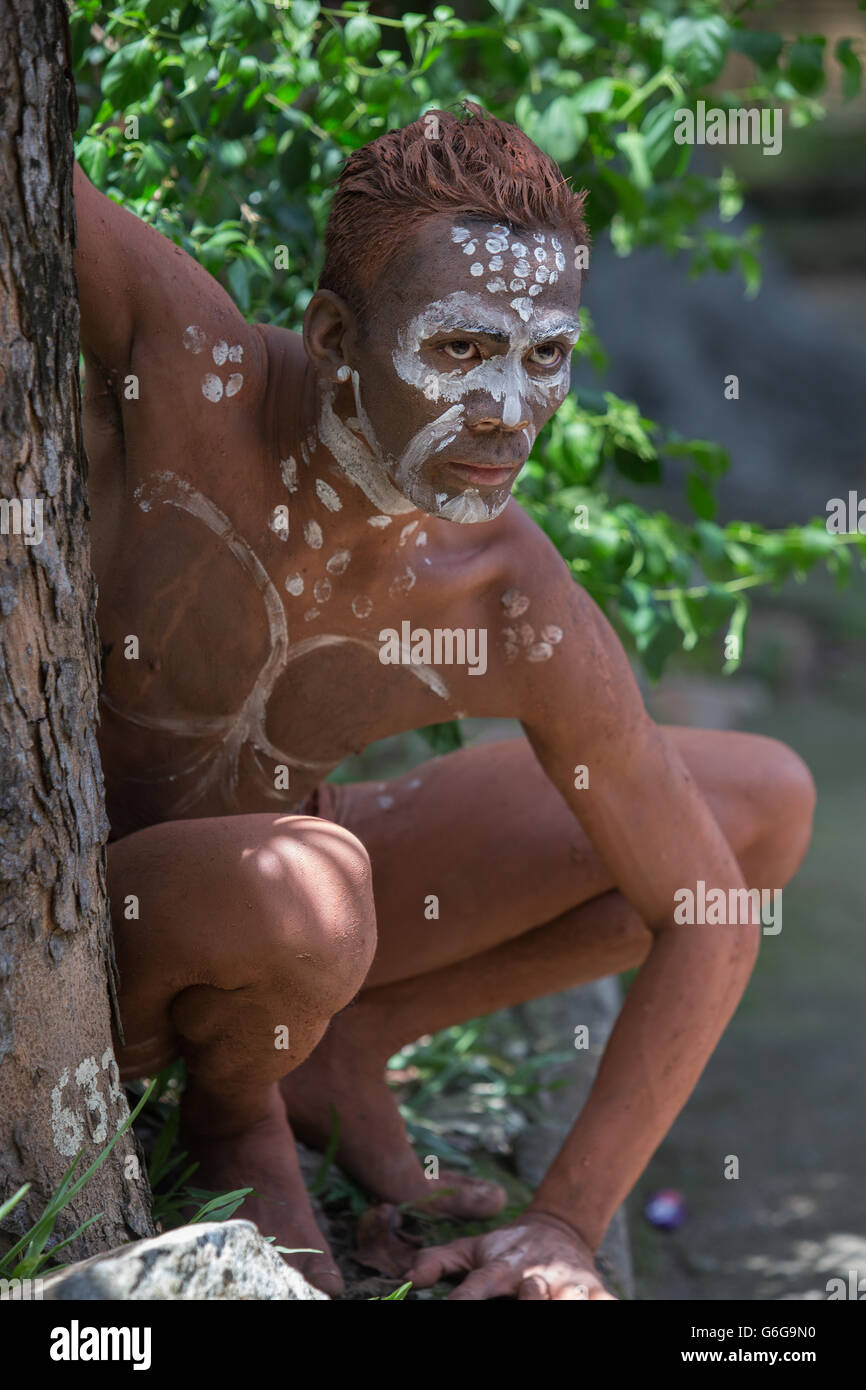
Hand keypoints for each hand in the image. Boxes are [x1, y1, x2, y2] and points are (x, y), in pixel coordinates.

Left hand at [406, 1210, 615, 1300]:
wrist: (557, 1229)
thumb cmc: (507, 1250)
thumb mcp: (472, 1249)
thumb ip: (439, 1261)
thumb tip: (408, 1277)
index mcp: (502, 1267)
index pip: (478, 1286)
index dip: (464, 1301)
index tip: (452, 1311)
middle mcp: (535, 1275)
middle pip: (531, 1297)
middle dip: (528, 1305)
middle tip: (519, 1306)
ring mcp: (567, 1283)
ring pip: (569, 1300)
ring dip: (562, 1305)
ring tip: (555, 1307)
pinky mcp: (595, 1289)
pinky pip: (605, 1303)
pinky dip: (600, 1307)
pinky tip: (594, 1308)